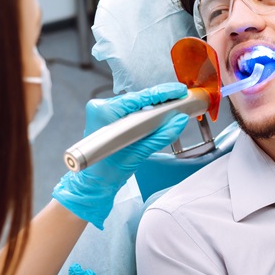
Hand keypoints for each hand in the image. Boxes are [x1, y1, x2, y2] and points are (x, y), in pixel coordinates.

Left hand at [52, 83, 189, 229]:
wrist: (95, 183)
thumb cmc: (108, 172)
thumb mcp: (139, 153)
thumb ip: (161, 135)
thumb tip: (179, 121)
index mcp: (105, 113)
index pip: (140, 97)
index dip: (162, 93)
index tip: (178, 91)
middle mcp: (101, 108)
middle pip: (138, 99)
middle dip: (160, 100)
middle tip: (180, 99)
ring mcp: (102, 111)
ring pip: (134, 104)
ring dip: (152, 106)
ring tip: (172, 106)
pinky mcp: (105, 117)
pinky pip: (129, 110)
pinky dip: (143, 112)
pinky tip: (156, 114)